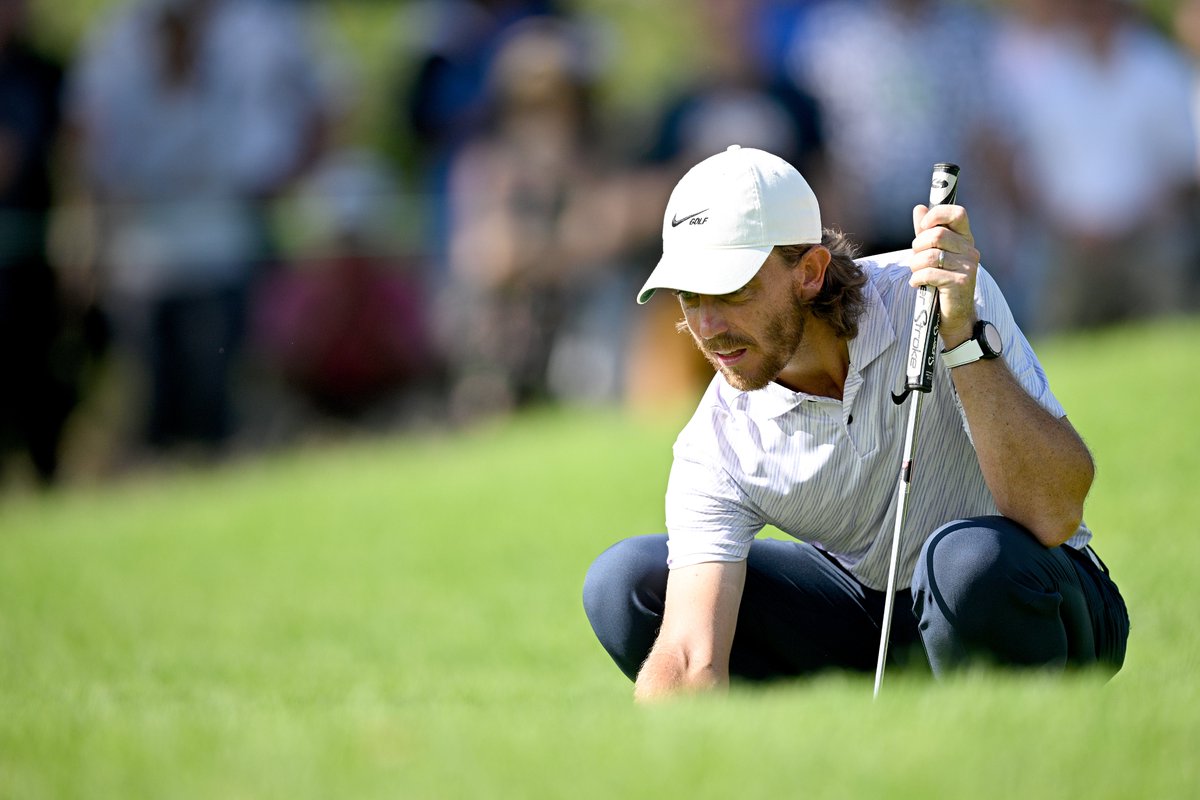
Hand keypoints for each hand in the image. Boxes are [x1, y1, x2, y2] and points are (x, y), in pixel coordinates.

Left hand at [910, 203, 980, 347]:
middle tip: (916, 259)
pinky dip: (917, 279)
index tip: (923, 227)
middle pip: (936, 235)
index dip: (937, 215)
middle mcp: (970, 250)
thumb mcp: (933, 253)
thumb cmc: (941, 281)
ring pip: (930, 255)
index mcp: (965, 239)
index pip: (958, 213)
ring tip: (916, 273)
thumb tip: (919, 208)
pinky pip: (929, 273)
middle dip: (917, 247)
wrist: (954, 315)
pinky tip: (917, 284)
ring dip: (915, 265)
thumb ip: (926, 232)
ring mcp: (968, 266)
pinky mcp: (960, 283)